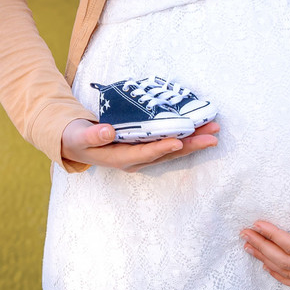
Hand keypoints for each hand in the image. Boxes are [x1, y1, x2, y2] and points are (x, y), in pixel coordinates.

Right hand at [61, 119, 218, 171]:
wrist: (75, 143)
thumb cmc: (77, 138)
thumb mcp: (79, 137)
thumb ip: (92, 135)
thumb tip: (107, 131)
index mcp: (120, 158)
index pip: (145, 154)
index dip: (162, 149)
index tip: (179, 143)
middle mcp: (136, 160)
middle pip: (167, 154)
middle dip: (191, 145)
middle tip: (212, 136)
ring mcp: (143, 156)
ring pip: (173, 150)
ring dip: (194, 141)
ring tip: (214, 131)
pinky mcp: (147, 148)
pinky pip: (170, 144)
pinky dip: (186, 137)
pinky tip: (200, 130)